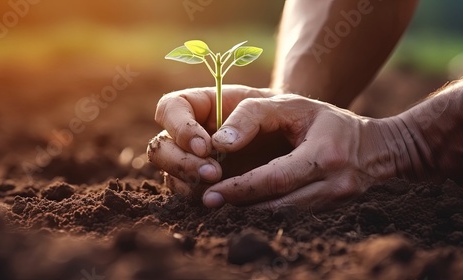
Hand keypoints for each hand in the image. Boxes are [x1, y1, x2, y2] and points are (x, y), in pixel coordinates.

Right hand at [147, 85, 279, 197]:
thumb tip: (220, 145)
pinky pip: (189, 195)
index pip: (170, 109)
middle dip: (181, 163)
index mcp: (200, 105)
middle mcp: (190, 134)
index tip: (206, 146)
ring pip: (170, 175)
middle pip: (160, 148)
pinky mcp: (205, 184)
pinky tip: (223, 200)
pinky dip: (200, 199)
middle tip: (213, 173)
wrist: (302, 137)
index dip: (179, 128)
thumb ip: (249, 115)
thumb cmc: (285, 113)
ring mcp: (194, 161)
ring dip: (190, 184)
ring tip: (220, 188)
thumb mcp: (274, 104)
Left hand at [148, 85, 395, 211]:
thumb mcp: (294, 104)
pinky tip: (248, 207)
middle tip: (209, 203)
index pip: (276, 178)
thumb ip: (254, 115)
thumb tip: (221, 142)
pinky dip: (268, 213)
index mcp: (326, 155)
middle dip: (241, 204)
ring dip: (251, 212)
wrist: (376, 147)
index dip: (241, 188)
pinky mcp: (334, 212)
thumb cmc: (326, 120)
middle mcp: (334, 184)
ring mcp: (337, 202)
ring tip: (223, 206)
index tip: (212, 192)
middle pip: (278, 204)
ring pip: (285, 216)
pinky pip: (294, 217)